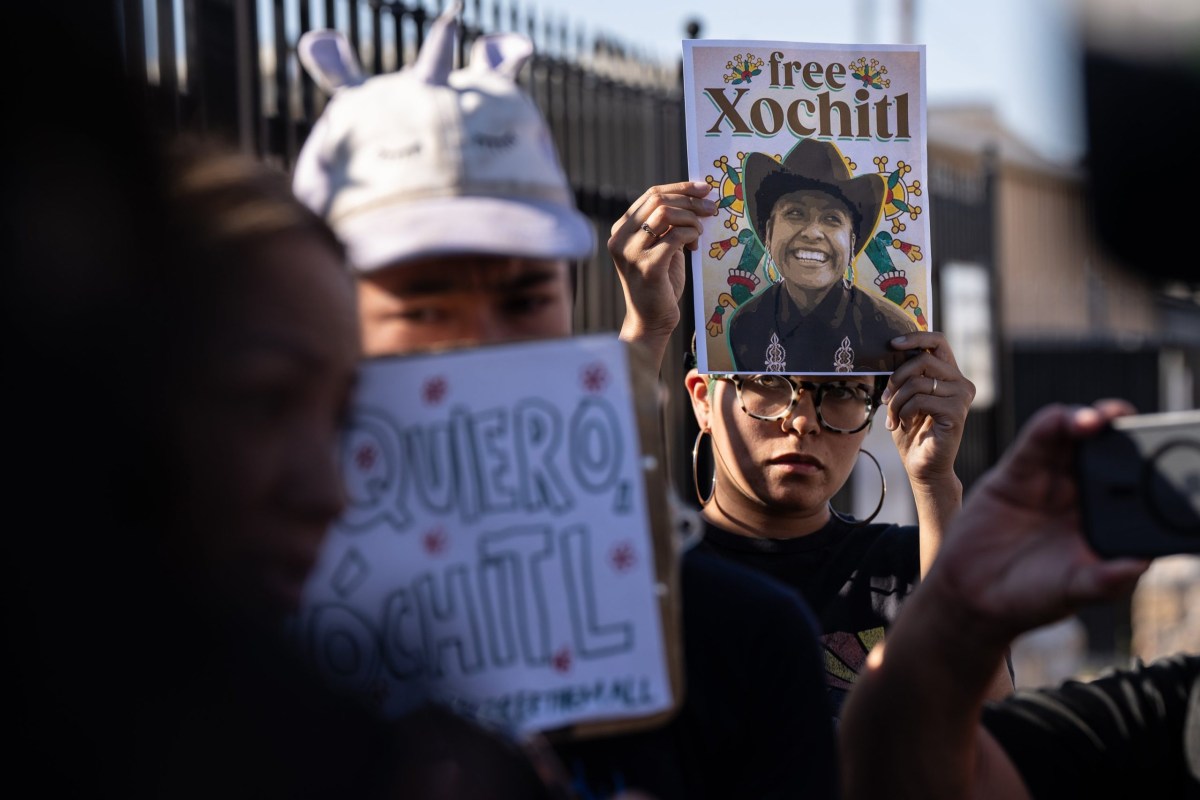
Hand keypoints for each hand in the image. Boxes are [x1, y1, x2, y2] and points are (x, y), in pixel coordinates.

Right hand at [609, 181, 715, 370]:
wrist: (650, 320)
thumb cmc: (658, 284)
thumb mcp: (659, 247)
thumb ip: (667, 225)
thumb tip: (695, 197)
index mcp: (621, 229)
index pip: (651, 194)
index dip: (680, 188)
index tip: (704, 189)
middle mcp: (620, 238)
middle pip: (658, 199)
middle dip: (690, 200)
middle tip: (711, 207)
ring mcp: (631, 252)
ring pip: (666, 213)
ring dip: (691, 218)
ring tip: (699, 232)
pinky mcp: (648, 266)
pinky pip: (675, 236)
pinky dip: (691, 235)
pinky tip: (694, 245)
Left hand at [880, 331, 973, 487]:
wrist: (923, 466)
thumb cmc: (912, 432)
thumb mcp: (904, 398)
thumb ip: (905, 376)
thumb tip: (891, 350)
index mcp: (949, 375)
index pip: (938, 342)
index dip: (916, 337)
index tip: (892, 343)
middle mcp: (961, 382)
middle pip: (923, 359)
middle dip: (896, 377)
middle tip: (885, 399)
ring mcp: (961, 397)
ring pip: (917, 382)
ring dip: (897, 401)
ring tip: (894, 417)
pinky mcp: (957, 412)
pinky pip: (920, 400)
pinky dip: (904, 412)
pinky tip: (904, 425)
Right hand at [926, 400, 1149, 645]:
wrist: (971, 598)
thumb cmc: (1030, 599)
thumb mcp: (1076, 592)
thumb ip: (1106, 580)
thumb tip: (1141, 564)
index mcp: (1102, 520)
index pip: (1132, 482)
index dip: (1145, 462)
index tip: (1162, 453)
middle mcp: (1078, 495)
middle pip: (1104, 450)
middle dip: (1120, 430)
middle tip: (1131, 422)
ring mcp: (1046, 481)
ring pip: (1071, 439)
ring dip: (1086, 420)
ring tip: (1099, 420)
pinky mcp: (1014, 474)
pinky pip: (1034, 444)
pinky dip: (1049, 426)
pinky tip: (1061, 420)